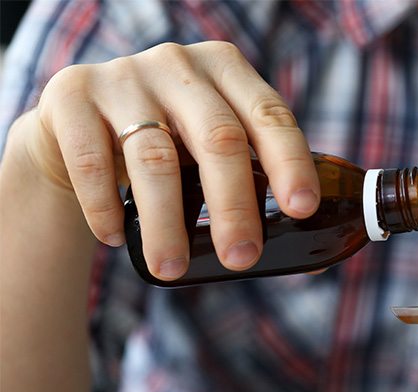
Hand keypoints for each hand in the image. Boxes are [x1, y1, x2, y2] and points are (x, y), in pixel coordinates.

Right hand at [15, 41, 319, 280]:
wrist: (79, 126)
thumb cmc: (170, 145)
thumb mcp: (213, 151)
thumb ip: (256, 188)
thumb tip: (315, 260)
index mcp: (228, 71)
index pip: (270, 116)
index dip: (290, 163)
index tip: (302, 210)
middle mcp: (180, 65)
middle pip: (219, 139)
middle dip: (234, 206)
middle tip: (241, 258)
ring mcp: (124, 77)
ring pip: (155, 158)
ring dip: (167, 223)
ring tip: (173, 271)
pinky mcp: (73, 96)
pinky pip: (92, 160)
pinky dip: (105, 207)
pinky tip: (118, 239)